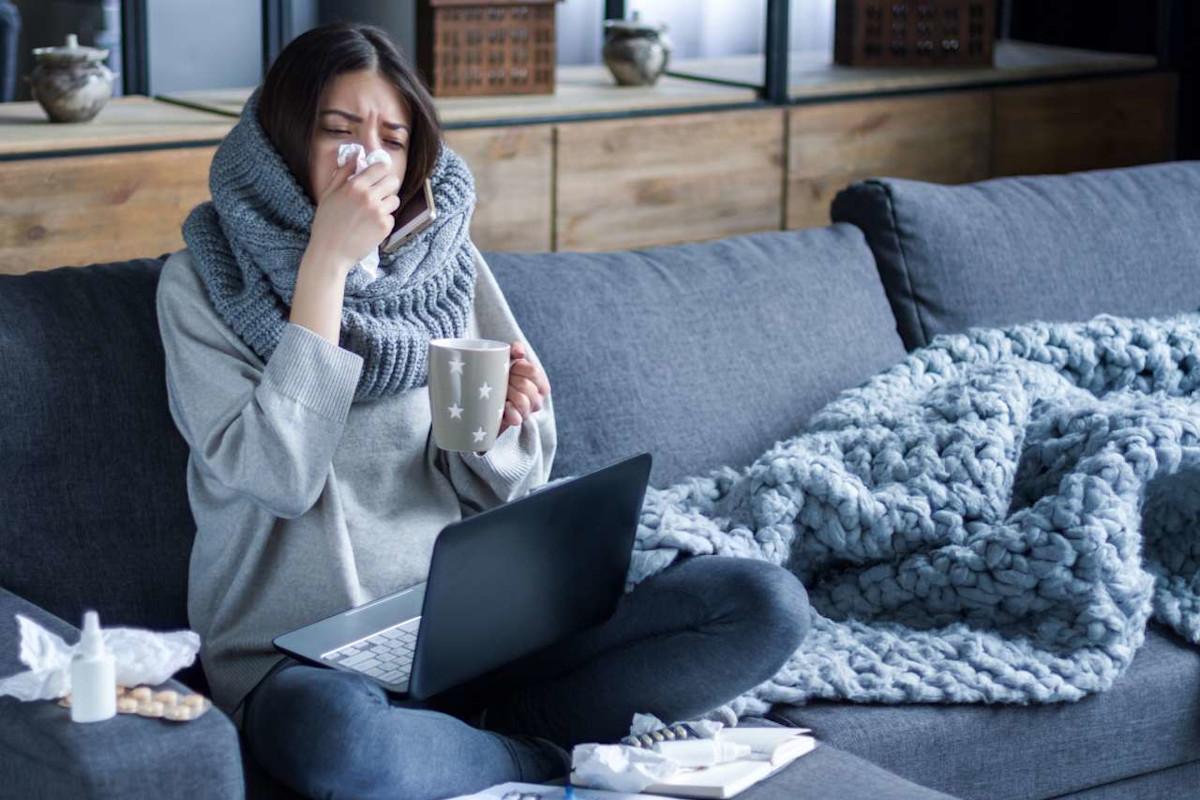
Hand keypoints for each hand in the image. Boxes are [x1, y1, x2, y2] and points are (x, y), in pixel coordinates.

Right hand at [306, 159, 400, 277]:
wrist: (330, 253)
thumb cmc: (326, 223)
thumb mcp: (329, 194)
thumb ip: (343, 173)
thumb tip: (355, 155)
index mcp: (355, 186)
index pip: (381, 167)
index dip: (381, 170)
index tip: (378, 176)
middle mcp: (369, 197)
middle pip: (393, 181)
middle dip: (388, 185)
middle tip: (379, 193)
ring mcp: (378, 212)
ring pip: (395, 200)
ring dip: (387, 204)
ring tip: (372, 212)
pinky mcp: (385, 227)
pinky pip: (392, 218)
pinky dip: (384, 221)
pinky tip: (370, 227)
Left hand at [478, 341, 549, 452]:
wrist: (486, 399)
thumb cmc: (502, 377)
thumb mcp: (509, 359)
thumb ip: (516, 349)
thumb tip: (520, 353)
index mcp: (540, 384)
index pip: (534, 372)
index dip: (519, 368)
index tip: (509, 368)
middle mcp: (537, 399)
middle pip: (525, 385)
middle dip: (510, 381)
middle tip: (501, 380)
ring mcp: (527, 412)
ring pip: (522, 401)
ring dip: (508, 394)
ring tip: (501, 392)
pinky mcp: (516, 422)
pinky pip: (516, 418)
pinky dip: (510, 411)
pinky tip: (504, 406)